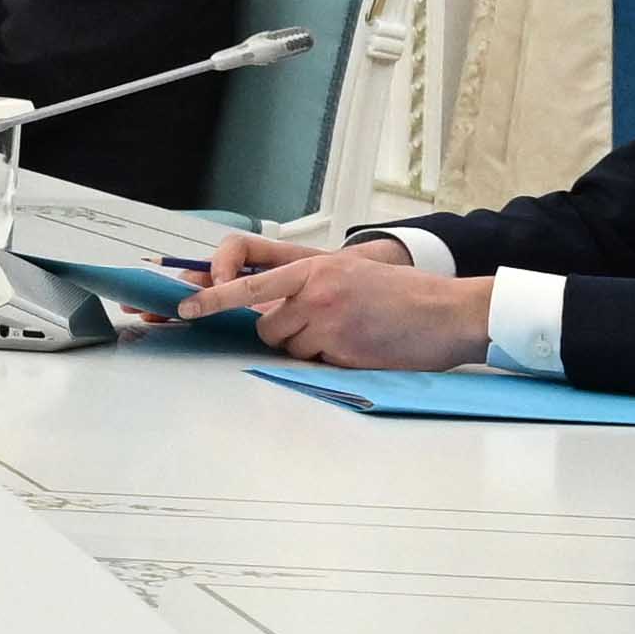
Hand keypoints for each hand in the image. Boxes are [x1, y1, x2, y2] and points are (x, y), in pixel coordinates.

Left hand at [192, 236, 490, 370]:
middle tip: (324, 326)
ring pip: (291, 348)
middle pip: (268, 328)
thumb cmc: (403, 294)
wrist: (449, 312)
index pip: (249, 283)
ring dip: (311, 347)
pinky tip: (363, 346)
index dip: (213, 296)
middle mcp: (317, 294)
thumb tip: (271, 310)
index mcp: (316, 269)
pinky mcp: (345, 354)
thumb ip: (308, 285)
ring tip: (352, 333)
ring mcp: (330, 325)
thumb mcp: (351, 273)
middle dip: (285, 333)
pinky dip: (334, 361)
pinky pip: (318, 364)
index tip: (184, 306)